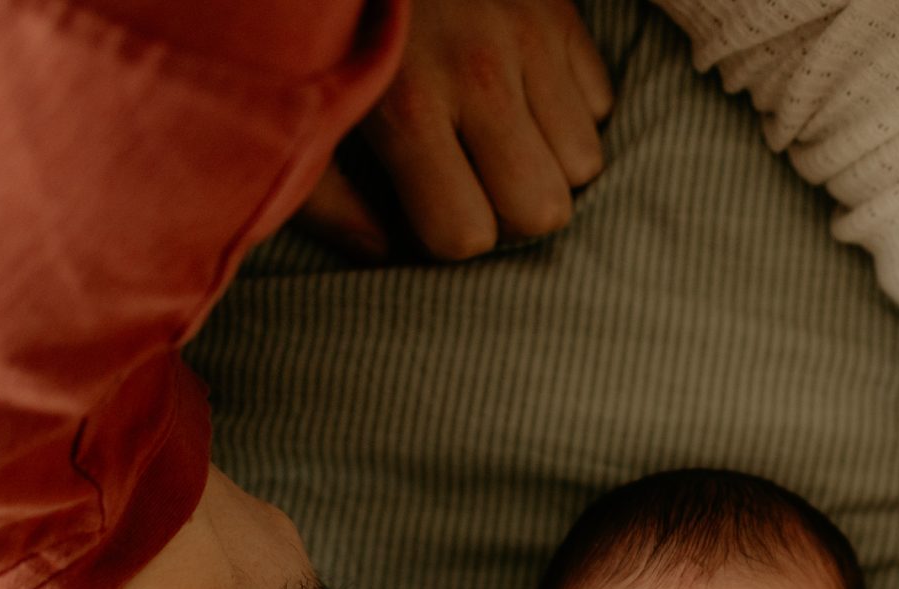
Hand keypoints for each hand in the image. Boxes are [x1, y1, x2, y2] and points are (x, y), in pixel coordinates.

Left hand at [300, 0, 613, 261]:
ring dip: (547, 167)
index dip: (445, 235)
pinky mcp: (559, 12)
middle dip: (508, 214)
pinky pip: (601, 103)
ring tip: (500, 142)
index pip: (465, 234)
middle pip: (541, 211)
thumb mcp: (297, 109)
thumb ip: (329, 196)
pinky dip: (570, 115)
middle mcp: (480, 75)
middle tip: (472, 184)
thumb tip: (382, 254)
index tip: (422, 209)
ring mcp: (529, 38)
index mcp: (407, 107)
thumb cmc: (325, 25)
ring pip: (583, 164)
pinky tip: (524, 100)